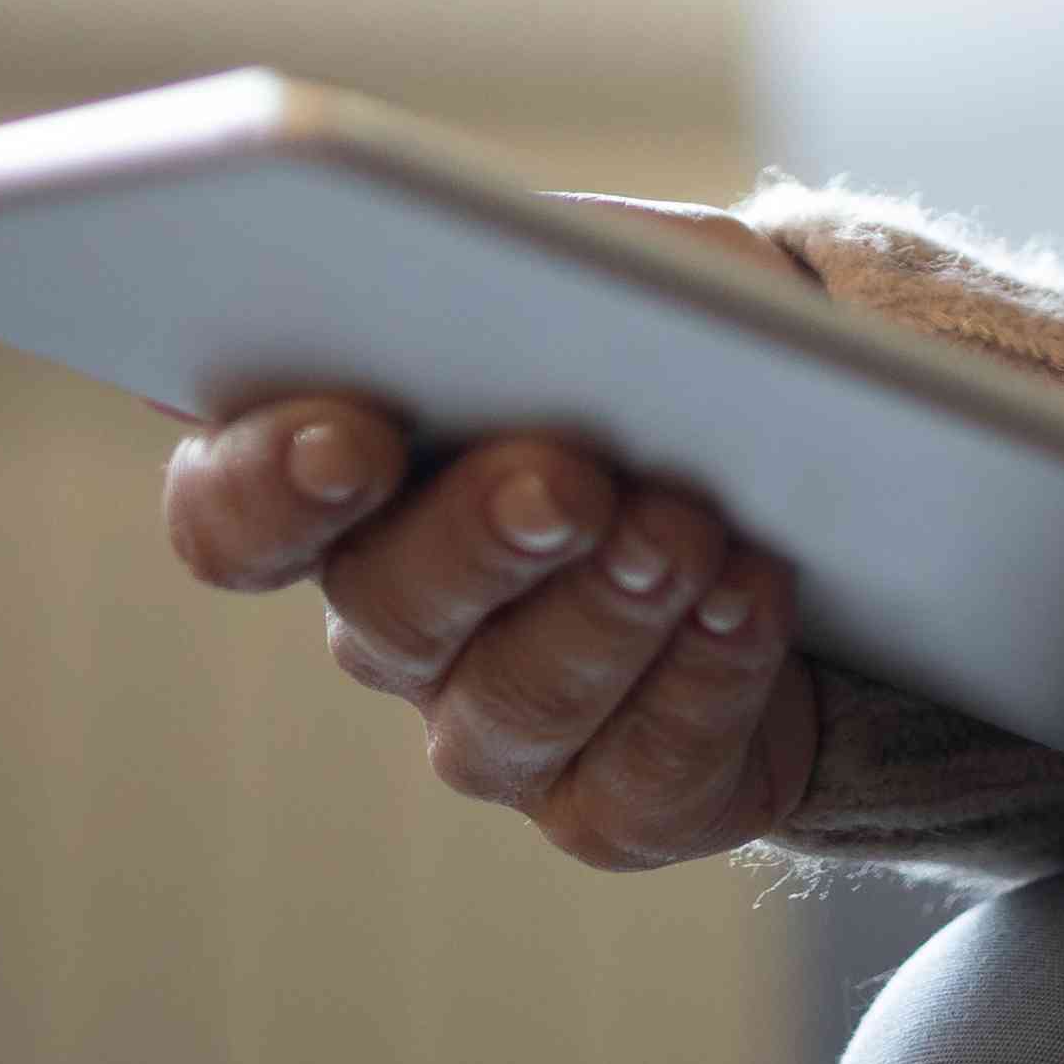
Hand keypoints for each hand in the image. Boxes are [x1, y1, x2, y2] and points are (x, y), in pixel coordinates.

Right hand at [155, 203, 824, 871]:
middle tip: (566, 481)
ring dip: (610, 609)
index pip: (233, 512)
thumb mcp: (614, 271)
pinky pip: (639, 774)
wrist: (829, 470)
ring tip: (691, 529)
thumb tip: (448, 258)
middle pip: (386, 607)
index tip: (353, 438)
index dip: (269, 488)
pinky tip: (749, 596)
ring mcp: (494, 727)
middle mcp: (393, 619)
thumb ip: (520, 263)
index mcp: (338, 480)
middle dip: (480, 540)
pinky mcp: (613, 805)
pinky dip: (704, 679)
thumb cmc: (673, 350)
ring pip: (517, 701)